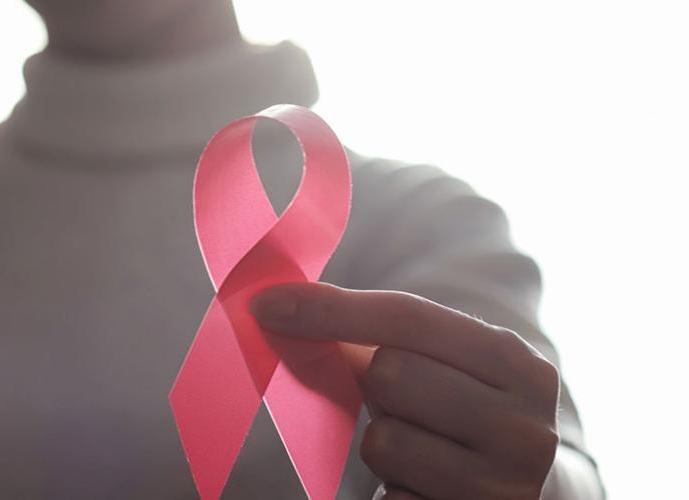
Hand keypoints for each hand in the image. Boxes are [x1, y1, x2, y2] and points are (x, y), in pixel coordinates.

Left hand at [251, 282, 559, 499]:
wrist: (535, 496)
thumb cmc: (467, 414)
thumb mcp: (449, 367)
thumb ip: (382, 335)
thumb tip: (281, 307)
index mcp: (519, 365)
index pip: (408, 318)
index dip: (331, 308)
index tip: (268, 304)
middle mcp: (523, 428)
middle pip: (390, 373)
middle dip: (375, 386)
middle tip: (400, 403)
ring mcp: (502, 488)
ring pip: (383, 441)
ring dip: (382, 444)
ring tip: (419, 450)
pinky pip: (389, 498)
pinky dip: (392, 489)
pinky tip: (423, 486)